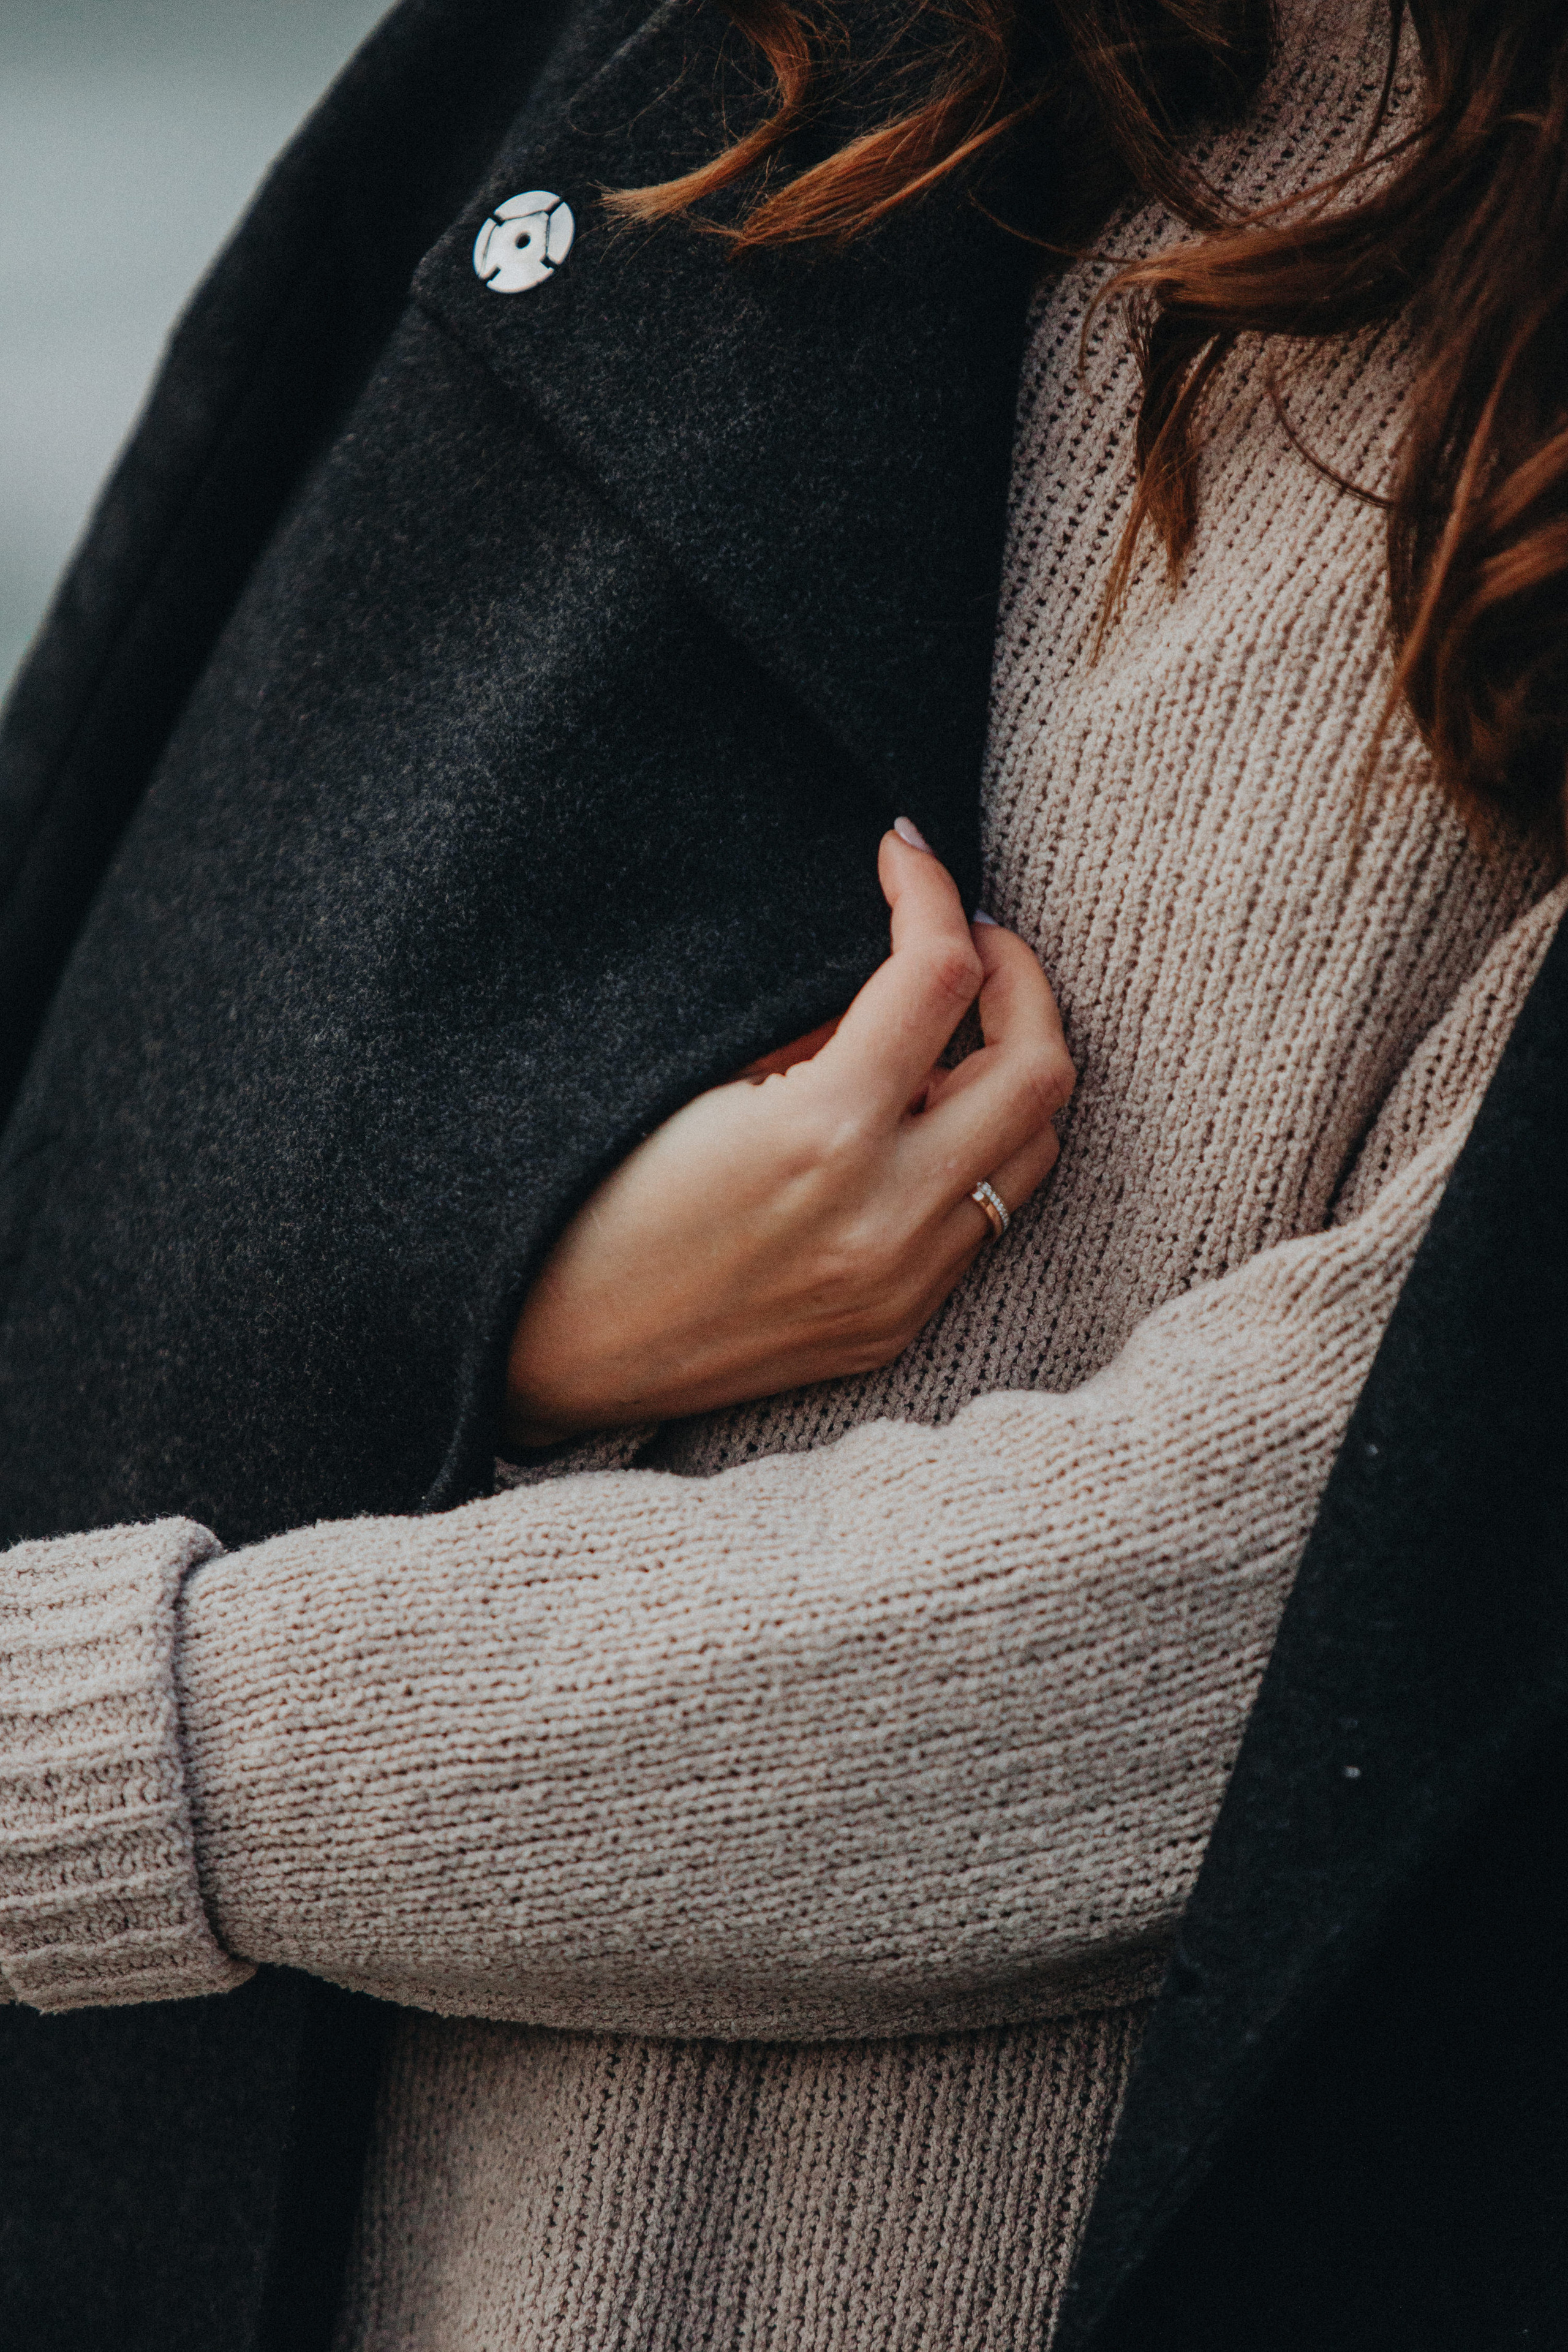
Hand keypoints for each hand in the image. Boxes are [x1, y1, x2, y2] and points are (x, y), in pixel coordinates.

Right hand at [504, 823, 1074, 1446]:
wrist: (541, 1353)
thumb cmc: (586, 1195)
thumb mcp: (686, 1078)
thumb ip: (808, 1026)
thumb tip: (893, 972)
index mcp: (823, 1137)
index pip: (939, 975)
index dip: (931, 891)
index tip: (902, 853)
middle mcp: (887, 1220)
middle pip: (1040, 1068)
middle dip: (1019, 978)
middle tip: (968, 938)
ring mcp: (901, 1286)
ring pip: (1033, 1150)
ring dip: (1010, 1072)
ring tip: (947, 1033)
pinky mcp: (893, 1328)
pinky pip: (983, 1221)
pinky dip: (972, 1152)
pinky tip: (913, 1123)